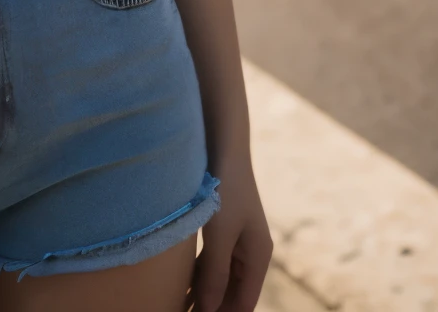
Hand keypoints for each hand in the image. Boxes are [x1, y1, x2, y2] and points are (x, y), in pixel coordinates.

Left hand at [191, 155, 272, 311]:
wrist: (221, 143)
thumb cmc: (224, 186)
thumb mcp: (219, 232)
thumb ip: (214, 272)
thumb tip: (209, 310)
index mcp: (258, 256)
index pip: (244, 304)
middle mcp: (249, 252)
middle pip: (232, 294)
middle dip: (213, 308)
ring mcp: (235, 241)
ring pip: (219, 279)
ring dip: (203, 295)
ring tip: (180, 308)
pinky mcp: (219, 229)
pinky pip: (210, 262)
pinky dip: (197, 276)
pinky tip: (179, 286)